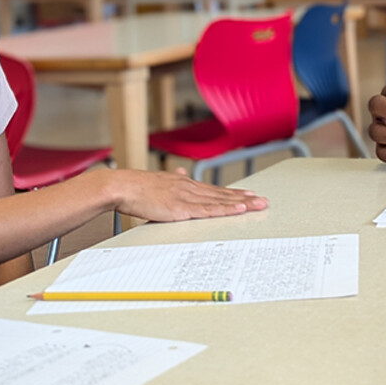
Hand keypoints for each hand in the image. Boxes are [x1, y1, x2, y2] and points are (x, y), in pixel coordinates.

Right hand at [109, 168, 267, 221]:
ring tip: (257, 205)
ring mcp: (187, 197)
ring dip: (240, 204)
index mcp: (185, 184)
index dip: (233, 193)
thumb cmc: (137, 188)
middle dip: (244, 198)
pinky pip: (208, 211)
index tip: (249, 195)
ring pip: (219, 201)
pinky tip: (238, 209)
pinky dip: (225, 210)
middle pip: (222, 195)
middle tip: (262, 201)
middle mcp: (190, 188)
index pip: (215, 190)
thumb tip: (181, 174)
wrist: (123, 187)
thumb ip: (174, 180)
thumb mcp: (159, 182)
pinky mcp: (181, 208)